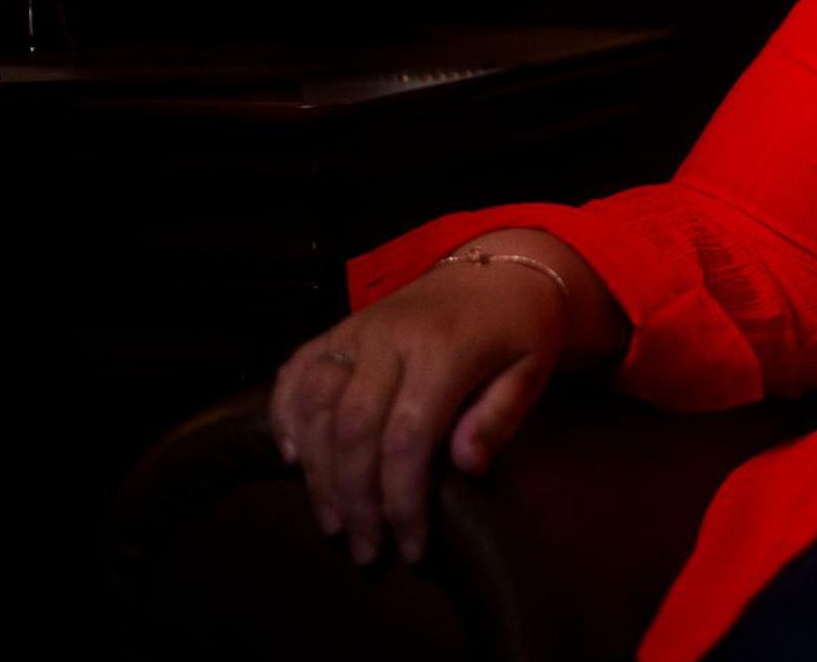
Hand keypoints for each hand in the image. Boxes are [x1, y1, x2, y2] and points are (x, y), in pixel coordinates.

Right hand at [269, 253, 565, 568]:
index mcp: (444, 349)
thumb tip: (465, 467)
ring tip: (334, 523)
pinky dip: (285, 417)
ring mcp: (357, 330)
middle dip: (357, 501)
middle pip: (354, 431)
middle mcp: (390, 338)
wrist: (497, 266)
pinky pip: (295, 372)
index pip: (408, 438)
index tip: (410, 548)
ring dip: (318, 474)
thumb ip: (500, 416)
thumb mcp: (531, 368)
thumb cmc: (518, 328)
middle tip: (366, 551)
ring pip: (316, 407)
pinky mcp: (338, 328)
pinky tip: (293, 461)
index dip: (403, 500)